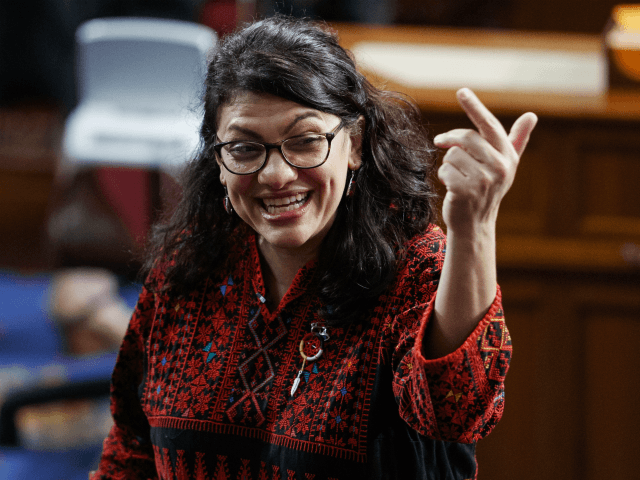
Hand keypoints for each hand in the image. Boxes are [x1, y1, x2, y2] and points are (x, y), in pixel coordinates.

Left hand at [433, 88, 537, 234]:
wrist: (475, 222)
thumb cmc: (487, 190)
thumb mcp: (504, 165)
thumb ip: (516, 140)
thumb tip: (532, 115)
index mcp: (508, 156)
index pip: (490, 126)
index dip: (475, 107)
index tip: (462, 91)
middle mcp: (500, 167)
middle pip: (466, 138)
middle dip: (450, 139)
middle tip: (440, 141)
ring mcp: (483, 180)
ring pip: (452, 154)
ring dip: (448, 163)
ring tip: (456, 176)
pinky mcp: (466, 191)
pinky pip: (445, 170)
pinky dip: (443, 176)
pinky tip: (451, 187)